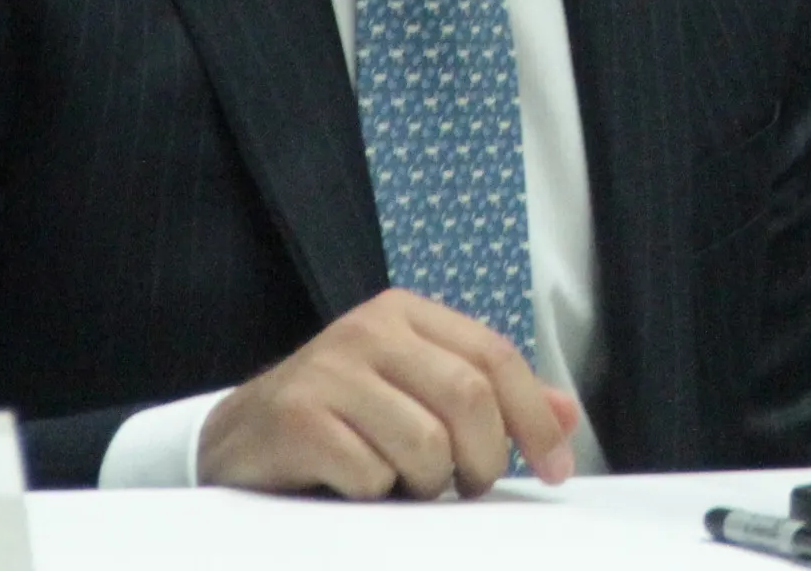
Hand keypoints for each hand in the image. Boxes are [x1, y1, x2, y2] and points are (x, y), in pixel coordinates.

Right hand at [196, 289, 579, 500]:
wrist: (240, 438)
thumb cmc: (343, 418)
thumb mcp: (417, 393)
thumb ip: (492, 398)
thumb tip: (570, 415)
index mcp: (406, 314)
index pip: (495, 356)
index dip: (535, 418)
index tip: (556, 471)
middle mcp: (368, 329)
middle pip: (468, 397)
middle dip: (483, 459)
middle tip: (467, 486)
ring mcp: (329, 370)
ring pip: (425, 443)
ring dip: (426, 484)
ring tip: (402, 483)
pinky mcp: (297, 418)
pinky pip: (371, 475)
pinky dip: (375, 495)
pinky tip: (353, 484)